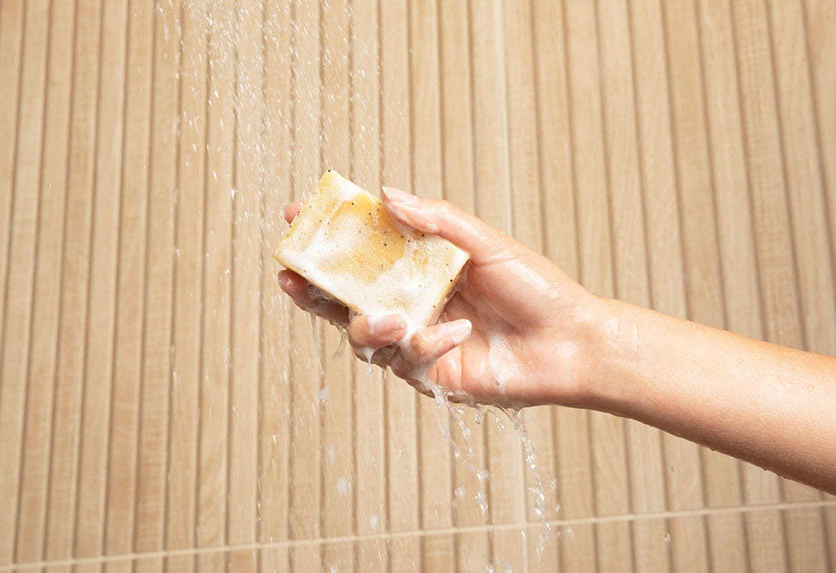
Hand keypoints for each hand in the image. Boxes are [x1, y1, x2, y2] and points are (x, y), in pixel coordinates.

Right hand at [278, 187, 600, 407]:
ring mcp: (415, 339)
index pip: (362, 250)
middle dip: (312, 288)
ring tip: (397, 318)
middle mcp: (410, 302)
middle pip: (344, 297)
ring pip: (363, 335)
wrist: (570, 342)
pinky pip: (404, 361)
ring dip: (370, 325)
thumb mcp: (486, 243)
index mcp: (419, 267)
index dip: (326, 237)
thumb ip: (437, 220)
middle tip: (292, 274)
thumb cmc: (535, 287)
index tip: (295, 218)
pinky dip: (425, 346)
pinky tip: (456, 333)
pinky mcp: (427, 374)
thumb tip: (386, 194)